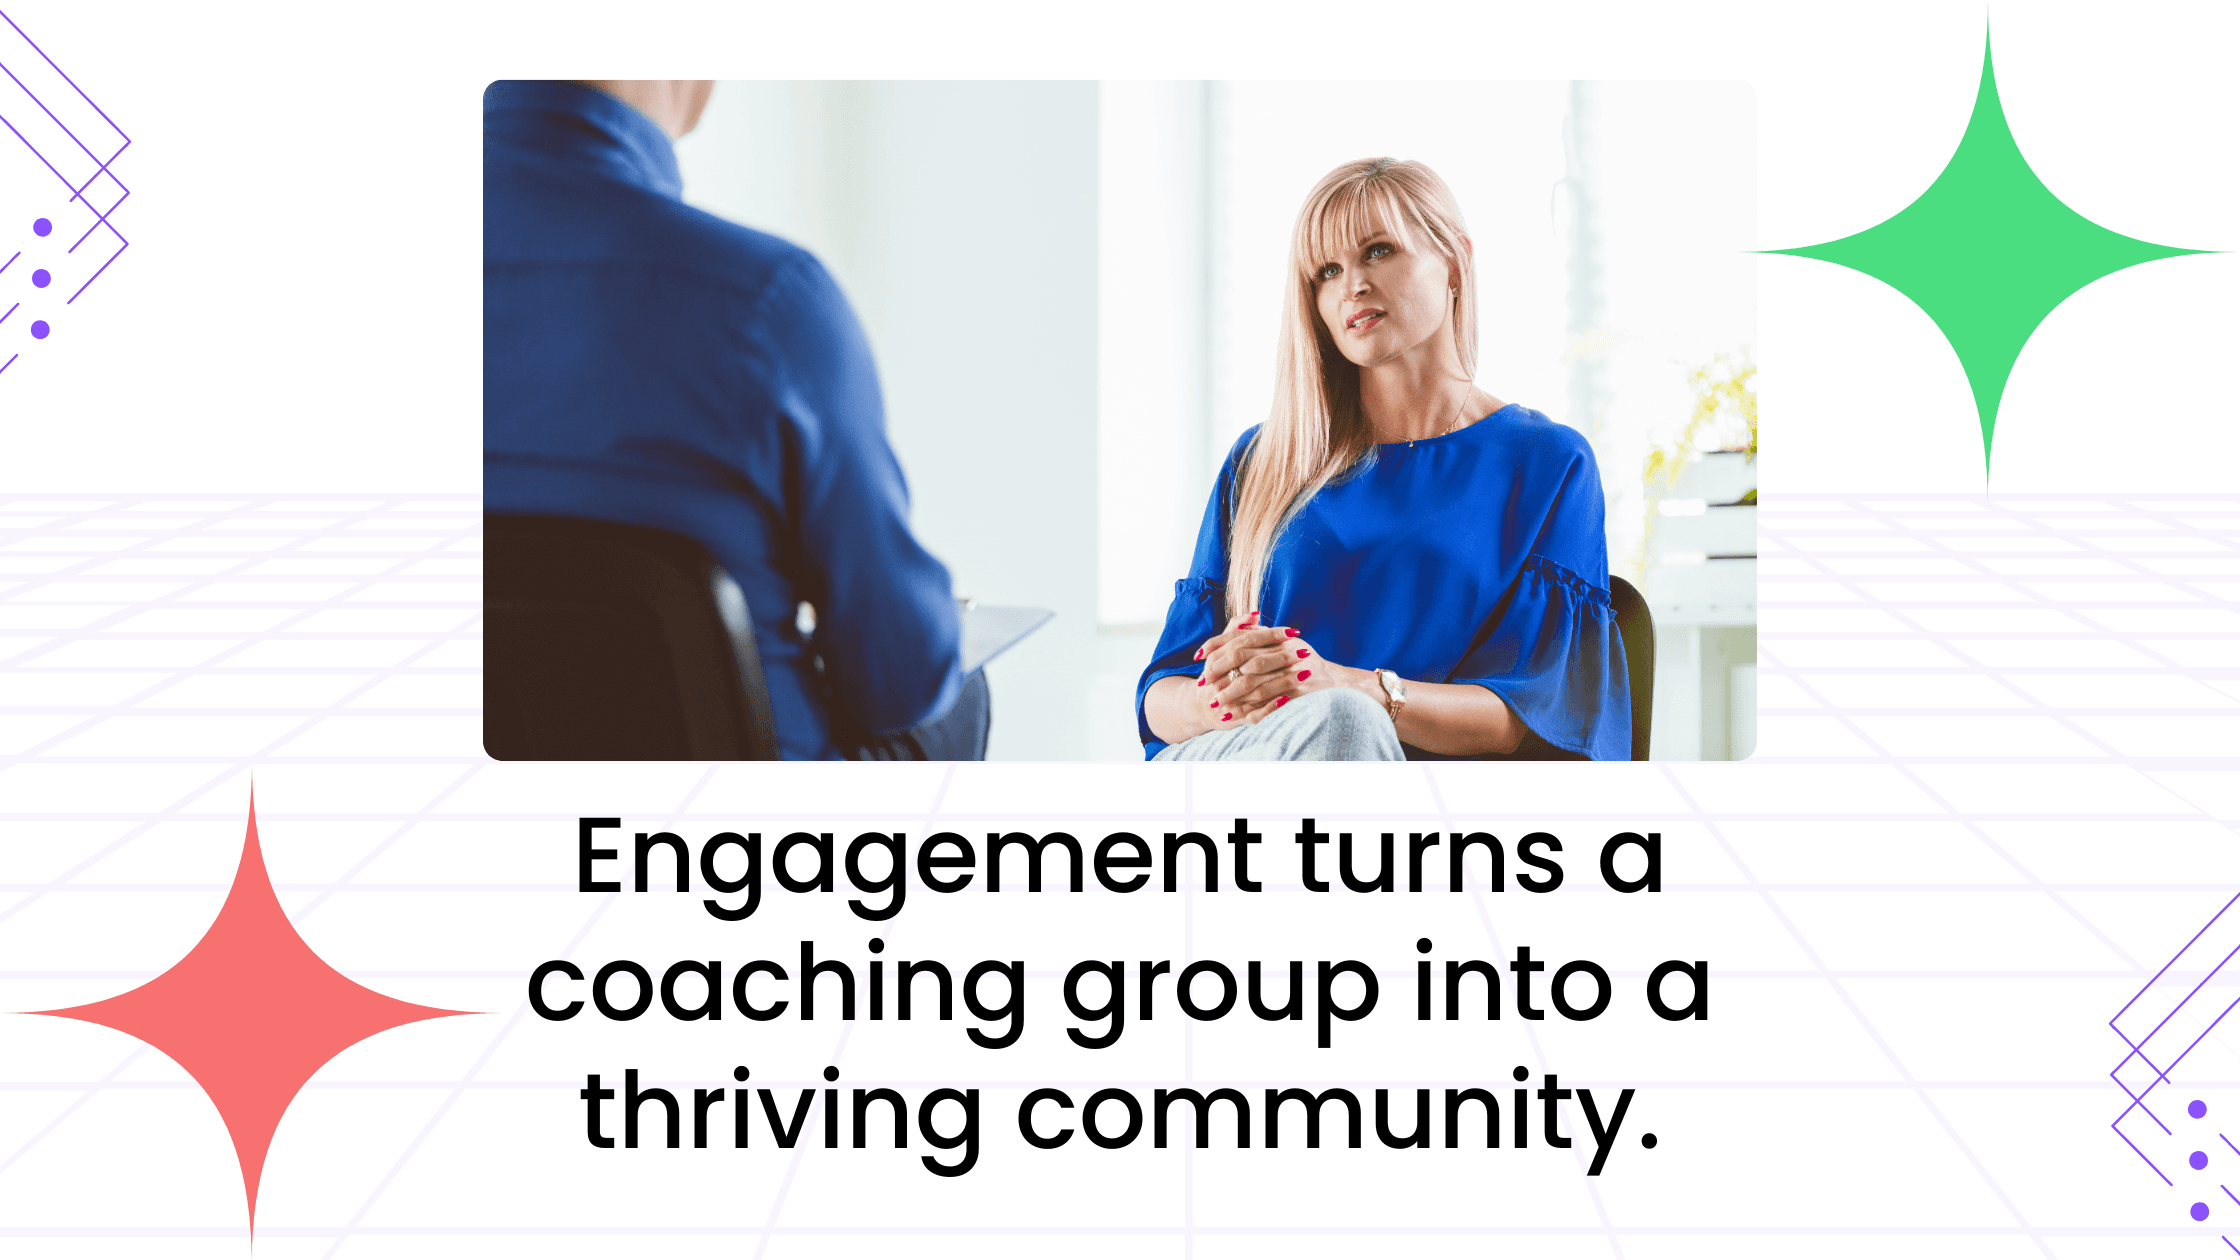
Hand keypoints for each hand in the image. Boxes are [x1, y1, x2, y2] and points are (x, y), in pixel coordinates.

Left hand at [1194, 616, 1373, 726]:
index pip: (1242, 636)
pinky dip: (1251, 708)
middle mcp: (1285, 649)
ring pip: (1254, 679)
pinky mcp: (1299, 690)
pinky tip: (1237, 716)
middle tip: (1204, 682)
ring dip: (1232, 692)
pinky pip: (1270, 699)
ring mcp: (1293, 669)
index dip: (1219, 645)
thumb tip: (1236, 628)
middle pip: (1244, 655)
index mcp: (1279, 637)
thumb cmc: (1308, 666)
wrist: (1340, 685)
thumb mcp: (1287, 646)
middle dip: (1221, 669)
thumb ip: (1263, 637)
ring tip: (1216, 703)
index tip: (1200, 657)